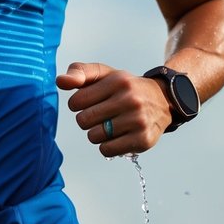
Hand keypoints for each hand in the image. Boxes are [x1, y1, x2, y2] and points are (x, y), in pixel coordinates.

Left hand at [56, 62, 170, 156]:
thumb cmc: (124, 88)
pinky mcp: (143, 140)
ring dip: (97, 134)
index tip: (91, 101)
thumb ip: (79, 72)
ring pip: (94, 137)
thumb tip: (60, 81)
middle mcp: (130, 100)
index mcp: (117, 81)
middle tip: (101, 115)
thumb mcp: (104, 74)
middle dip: (87, 120)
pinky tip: (118, 136)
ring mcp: (138, 121)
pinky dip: (107, 146)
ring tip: (111, 125)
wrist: (162, 101)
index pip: (76, 102)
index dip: (78, 104)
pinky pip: (107, 150)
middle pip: (83, 121)